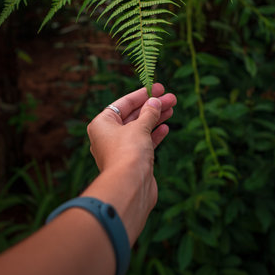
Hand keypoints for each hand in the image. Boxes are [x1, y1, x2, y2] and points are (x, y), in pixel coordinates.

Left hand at [86, 83, 176, 243]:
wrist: (130, 187)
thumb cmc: (128, 153)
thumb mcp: (139, 127)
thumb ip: (149, 112)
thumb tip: (155, 101)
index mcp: (102, 124)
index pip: (123, 104)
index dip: (142, 94)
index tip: (158, 87)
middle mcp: (108, 136)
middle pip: (133, 115)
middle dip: (152, 106)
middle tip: (171, 98)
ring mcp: (120, 150)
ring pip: (140, 129)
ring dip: (155, 118)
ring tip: (172, 108)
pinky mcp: (132, 161)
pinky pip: (143, 142)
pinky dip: (154, 134)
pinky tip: (166, 127)